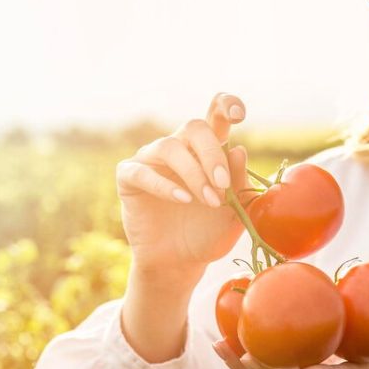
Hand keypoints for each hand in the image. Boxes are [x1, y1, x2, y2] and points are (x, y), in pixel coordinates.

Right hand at [117, 92, 258, 272]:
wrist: (179, 263)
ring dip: (193, 172)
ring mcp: (152, 161)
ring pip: (169, 147)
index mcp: (207, 151)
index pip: (215, 115)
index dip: (225, 105)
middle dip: (212, 152)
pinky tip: (182, 199)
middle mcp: (179, 149)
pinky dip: (164, 185)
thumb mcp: (233, 214)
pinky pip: (142, 171)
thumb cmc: (208, 235)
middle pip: (194, 127)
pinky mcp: (129, 179)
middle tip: (222, 184)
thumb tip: (239, 150)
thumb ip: (239, 185)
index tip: (238, 115)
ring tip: (208, 200)